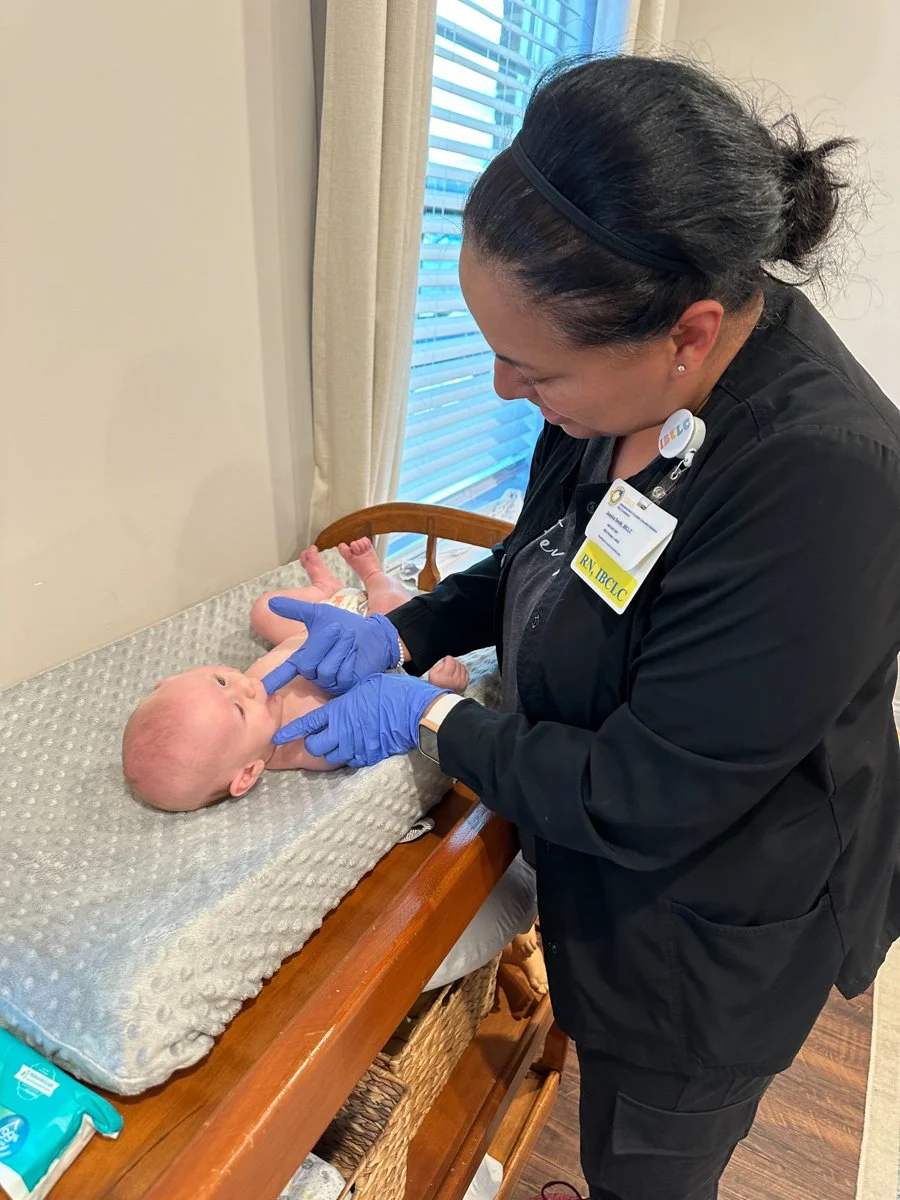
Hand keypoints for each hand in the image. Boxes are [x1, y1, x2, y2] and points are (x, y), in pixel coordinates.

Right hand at [260, 598, 400, 694]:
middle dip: (324, 644)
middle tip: (338, 631)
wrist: (375, 632)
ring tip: (349, 640)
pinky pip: (340, 676)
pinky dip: (348, 660)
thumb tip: (272, 603)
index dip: (274, 679)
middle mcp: (316, 672)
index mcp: (307, 656)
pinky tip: (355, 653)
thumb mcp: (319, 613)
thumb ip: (296, 609)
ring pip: (324, 671)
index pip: (287, 670)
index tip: (262, 688)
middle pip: (307, 666)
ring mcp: (331, 681)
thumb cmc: (346, 624)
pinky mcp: (347, 685)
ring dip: (339, 650)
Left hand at [272, 674, 447, 766]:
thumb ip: (347, 696)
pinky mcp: (369, 756)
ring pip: (331, 757)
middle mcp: (342, 731)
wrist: (415, 711)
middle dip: (313, 744)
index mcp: (338, 711)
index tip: (278, 737)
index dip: (291, 732)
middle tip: (318, 737)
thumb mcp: (364, 685)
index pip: (307, 725)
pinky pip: (352, 761)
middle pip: (315, 747)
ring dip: (331, 751)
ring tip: (338, 743)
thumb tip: (341, 701)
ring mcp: (355, 746)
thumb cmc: (392, 691)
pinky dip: (350, 756)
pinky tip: (357, 747)